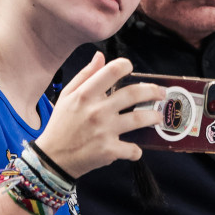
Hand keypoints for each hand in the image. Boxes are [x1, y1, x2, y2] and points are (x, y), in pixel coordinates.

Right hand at [34, 52, 165, 177]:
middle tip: (162, 93)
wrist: (52, 158)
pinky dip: (137, 151)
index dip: (126, 65)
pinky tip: (136, 149)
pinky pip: (132, 149)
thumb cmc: (60, 125)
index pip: (112, 71)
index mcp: (86, 94)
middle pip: (134, 93)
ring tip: (159, 117)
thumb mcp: (67, 96)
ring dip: (154, 117)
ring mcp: (105, 130)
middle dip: (153, 91)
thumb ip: (85, 75)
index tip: (131, 68)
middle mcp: (97, 110)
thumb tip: (100, 56)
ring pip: (139, 119)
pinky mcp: (109, 150)